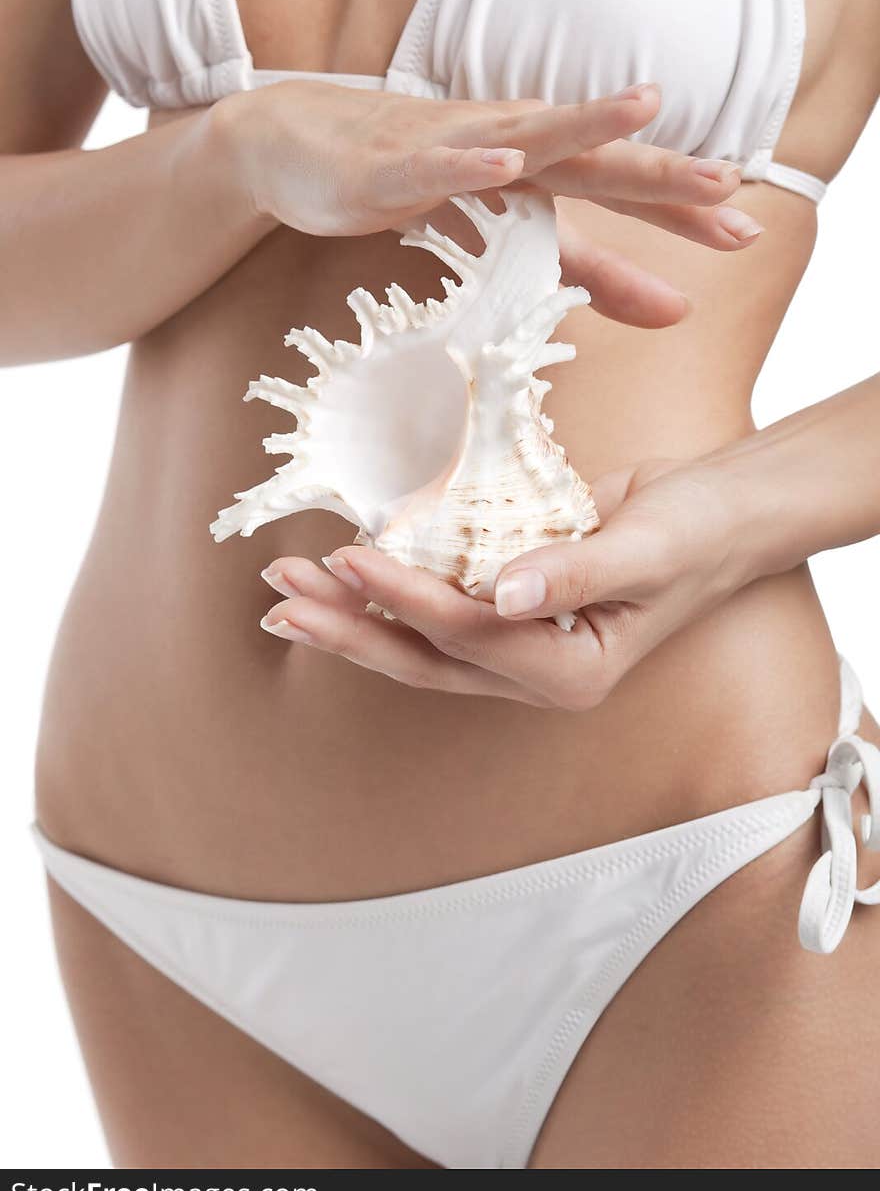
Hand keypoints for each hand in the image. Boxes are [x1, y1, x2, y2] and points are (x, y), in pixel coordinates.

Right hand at [214, 79, 759, 327]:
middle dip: (656, 170)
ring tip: (641, 110)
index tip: (744, 232)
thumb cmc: (412, 181)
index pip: (622, 185)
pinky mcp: (390, 166)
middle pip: (593, 156)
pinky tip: (506, 159)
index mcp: (538, 164)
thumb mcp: (512, 237)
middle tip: (725, 183)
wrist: (295, 147)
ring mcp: (449, 147)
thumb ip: (591, 270)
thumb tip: (675, 310)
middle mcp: (505, 144)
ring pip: (525, 137)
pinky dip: (470, 160)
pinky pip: (436, 163)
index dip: (680, 208)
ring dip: (582, 125)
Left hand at [257, 458, 749, 708]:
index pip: (472, 638)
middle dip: (349, 628)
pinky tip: (340, 572)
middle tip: (282, 595)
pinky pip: (433, 612)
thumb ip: (577, 572)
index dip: (407, 599)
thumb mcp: (649, 548)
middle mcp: (536, 674)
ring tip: (288, 586)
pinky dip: (386, 593)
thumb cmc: (696, 530)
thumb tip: (504, 594)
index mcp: (575, 673)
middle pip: (424, 659)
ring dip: (352, 615)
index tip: (351, 556)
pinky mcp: (505, 613)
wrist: (718, 516)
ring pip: (417, 643)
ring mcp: (518, 648)